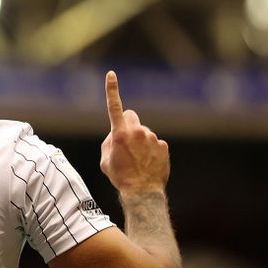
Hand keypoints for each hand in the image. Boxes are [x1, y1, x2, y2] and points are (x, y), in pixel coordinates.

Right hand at [100, 71, 169, 194]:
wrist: (142, 192)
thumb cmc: (120, 177)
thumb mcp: (105, 161)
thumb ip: (109, 143)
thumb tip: (116, 135)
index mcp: (119, 134)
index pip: (114, 106)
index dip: (111, 89)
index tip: (111, 74)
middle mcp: (137, 132)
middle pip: (131, 116)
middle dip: (127, 124)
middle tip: (126, 141)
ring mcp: (152, 138)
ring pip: (143, 132)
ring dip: (140, 140)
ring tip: (138, 160)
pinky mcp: (163, 145)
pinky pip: (154, 143)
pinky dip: (151, 150)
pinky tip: (148, 163)